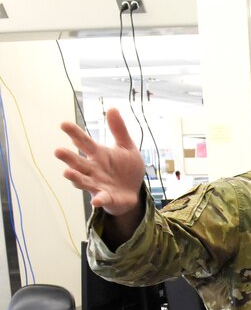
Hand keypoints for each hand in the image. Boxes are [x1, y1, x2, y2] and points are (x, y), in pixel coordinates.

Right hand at [55, 108, 145, 234]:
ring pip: (83, 181)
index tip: (64, 124)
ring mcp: (98, 184)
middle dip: (68, 157)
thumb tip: (112, 108)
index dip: (75, 133)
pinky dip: (99, 199)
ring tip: (67, 173)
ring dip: (75, 178)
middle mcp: (93, 169)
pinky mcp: (106, 198)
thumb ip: (119, 130)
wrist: (133, 191)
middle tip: (58, 151)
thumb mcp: (127, 147)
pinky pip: (101, 198)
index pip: (84, 142)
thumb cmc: (126, 168)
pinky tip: (95, 201)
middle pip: (78, 162)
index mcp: (98, 154)